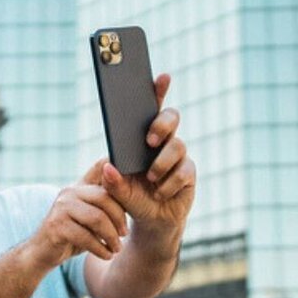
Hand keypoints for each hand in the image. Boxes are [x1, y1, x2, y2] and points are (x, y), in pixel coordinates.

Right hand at [25, 163, 128, 265]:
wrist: (42, 252)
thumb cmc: (72, 233)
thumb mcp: (90, 216)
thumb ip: (105, 205)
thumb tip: (134, 198)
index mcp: (80, 186)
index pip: (101, 167)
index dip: (118, 170)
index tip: (134, 184)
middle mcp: (70, 192)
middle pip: (105, 197)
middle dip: (119, 218)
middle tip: (124, 234)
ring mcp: (61, 208)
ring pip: (97, 218)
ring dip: (111, 237)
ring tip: (116, 248)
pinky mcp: (56, 226)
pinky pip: (86, 236)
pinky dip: (100, 249)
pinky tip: (106, 254)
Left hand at [99, 74, 195, 236]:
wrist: (151, 220)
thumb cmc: (132, 197)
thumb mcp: (117, 191)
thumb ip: (112, 181)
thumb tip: (108, 167)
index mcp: (143, 136)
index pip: (151, 107)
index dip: (159, 90)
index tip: (163, 76)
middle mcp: (163, 141)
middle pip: (171, 118)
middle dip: (161, 125)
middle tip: (149, 141)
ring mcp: (178, 156)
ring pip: (178, 145)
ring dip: (162, 163)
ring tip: (151, 178)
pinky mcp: (189, 173)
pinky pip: (184, 171)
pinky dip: (169, 184)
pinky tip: (160, 192)